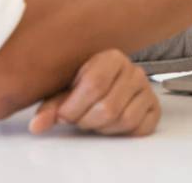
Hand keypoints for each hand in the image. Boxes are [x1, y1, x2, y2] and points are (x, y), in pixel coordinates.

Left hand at [28, 49, 159, 136]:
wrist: (109, 83)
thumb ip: (51, 107)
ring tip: (93, 120)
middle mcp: (133, 70)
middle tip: (78, 119)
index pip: (94, 85)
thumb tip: (37, 125)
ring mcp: (146, 88)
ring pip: (124, 119)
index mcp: (111, 57)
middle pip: (108, 107)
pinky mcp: (154, 107)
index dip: (75, 106)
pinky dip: (121, 132)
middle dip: (86, 120)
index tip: (64, 115)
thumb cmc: (83, 86)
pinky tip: (110, 124)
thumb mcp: (65, 90)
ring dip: (103, 128)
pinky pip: (139, 128)